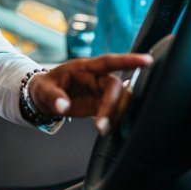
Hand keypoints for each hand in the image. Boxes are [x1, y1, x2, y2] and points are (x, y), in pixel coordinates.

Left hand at [27, 53, 152, 134]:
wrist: (44, 97)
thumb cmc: (44, 87)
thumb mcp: (43, 90)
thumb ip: (53, 97)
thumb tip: (63, 106)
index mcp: (84, 68)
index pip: (109, 62)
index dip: (128, 60)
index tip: (147, 61)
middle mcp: (96, 78)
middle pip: (115, 87)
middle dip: (113, 105)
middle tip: (102, 125)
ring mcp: (100, 91)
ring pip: (119, 100)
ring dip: (115, 115)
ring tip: (102, 129)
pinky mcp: (101, 104)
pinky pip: (113, 111)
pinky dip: (112, 120)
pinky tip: (105, 129)